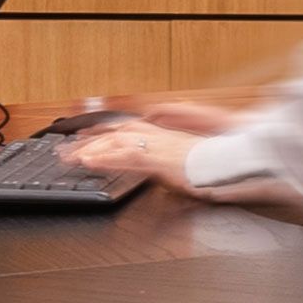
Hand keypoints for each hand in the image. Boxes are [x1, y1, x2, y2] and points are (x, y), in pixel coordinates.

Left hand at [66, 110, 216, 191]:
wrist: (235, 163)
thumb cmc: (218, 165)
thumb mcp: (191, 164)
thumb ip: (172, 164)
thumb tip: (164, 171)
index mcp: (166, 137)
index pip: (128, 131)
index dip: (104, 135)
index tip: (85, 138)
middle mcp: (160, 137)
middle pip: (117, 134)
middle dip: (90, 140)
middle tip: (67, 149)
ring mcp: (159, 146)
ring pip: (117, 142)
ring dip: (91, 148)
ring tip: (70, 157)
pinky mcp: (159, 159)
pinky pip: (126, 157)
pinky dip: (105, 158)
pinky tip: (88, 162)